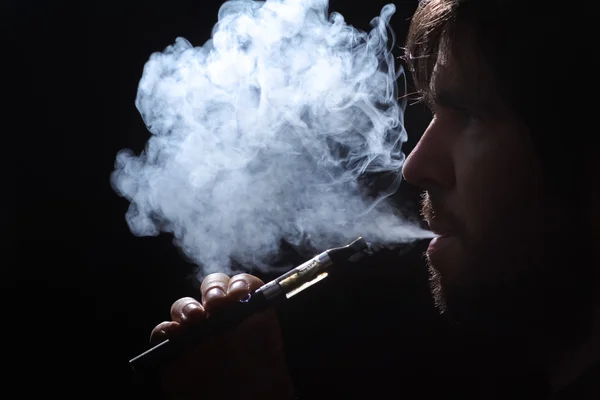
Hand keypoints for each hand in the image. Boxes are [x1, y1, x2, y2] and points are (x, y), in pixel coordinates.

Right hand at [150, 273, 295, 399]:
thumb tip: (244, 292)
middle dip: (213, 288)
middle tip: (217, 303)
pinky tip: (175, 333)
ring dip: (187, 306)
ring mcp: (195, 331)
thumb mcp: (267, 337)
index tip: (240, 293)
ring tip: (196, 318)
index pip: (237, 284)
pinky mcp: (174, 349)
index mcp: (244, 309)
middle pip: (210, 287)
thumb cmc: (259, 372)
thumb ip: (259, 313)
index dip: (238, 283)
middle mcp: (219, 316)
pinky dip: (165, 328)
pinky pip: (162, 331)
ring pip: (184, 305)